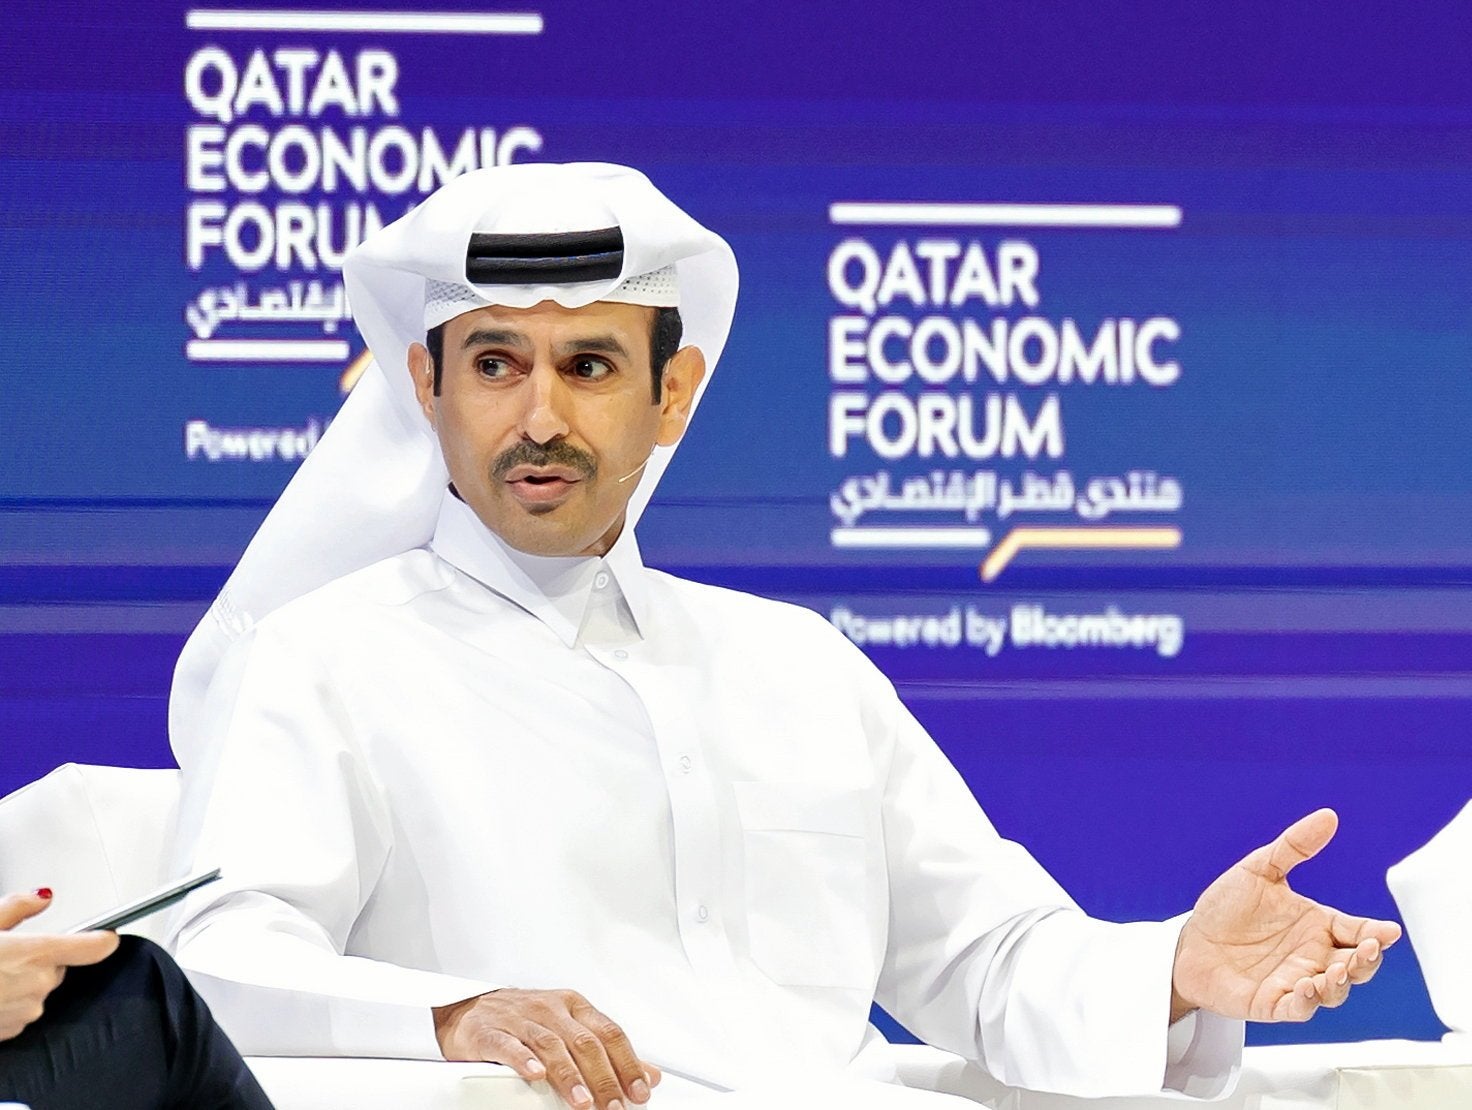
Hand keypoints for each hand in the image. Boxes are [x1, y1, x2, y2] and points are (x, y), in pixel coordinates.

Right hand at [0, 890, 119, 1040]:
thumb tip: (42, 897)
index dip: (102, 938)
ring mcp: (26, 1011)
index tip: (107, 934)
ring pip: (38, 990)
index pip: (94, 946)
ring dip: (22, 982)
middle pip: (58, 967)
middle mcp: (38, 985)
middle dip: (40, 959)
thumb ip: (18, 907)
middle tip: (8, 954)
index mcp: (36, 954)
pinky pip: (21, 1010)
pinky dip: (8, 1002)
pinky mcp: (11, 1030)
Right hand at [434, 988, 660, 1109]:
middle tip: (614, 1105)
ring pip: (550, 1045)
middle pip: (584, 1042)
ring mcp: (520, 1018)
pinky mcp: (490, 1031)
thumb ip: (609, 1052)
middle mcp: (550, 1009)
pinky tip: (536, 1076)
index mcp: (573, 1006)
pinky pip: (509, 1045)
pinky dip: (524, 1061)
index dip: (627, 1062)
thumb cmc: (525, 1020)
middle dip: (603, 1077)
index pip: (608, 1032)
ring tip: (582, 1102)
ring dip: (569, 1076)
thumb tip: (650, 1074)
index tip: (639, 1090)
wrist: (470, 1010)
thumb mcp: (570, 1029)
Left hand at [1171, 809, 1401, 1022]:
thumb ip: (1294, 846)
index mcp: (1316, 925)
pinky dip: (1306, 1002)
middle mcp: (1312, 956)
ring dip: (1341, 984)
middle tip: (1369, 949)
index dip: (1375, 933)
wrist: (1187, 940)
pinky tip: (1306, 987)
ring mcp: (1294, 981)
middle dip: (1367, 960)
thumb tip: (1329, 816)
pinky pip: (1297, 1009)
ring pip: (1333, 992)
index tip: (1387, 931)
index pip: (1357, 931)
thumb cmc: (1226, 908)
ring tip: (1338, 970)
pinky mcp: (1271, 1003)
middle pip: (1355, 966)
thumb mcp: (1259, 870)